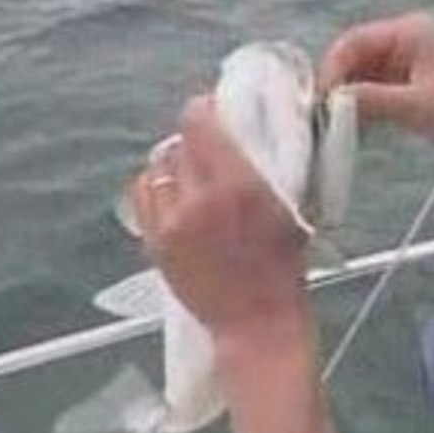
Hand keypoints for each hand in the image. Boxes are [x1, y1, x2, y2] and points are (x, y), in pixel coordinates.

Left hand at [127, 94, 311, 354]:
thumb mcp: (290, 209)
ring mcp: (170, 224)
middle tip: (212, 148)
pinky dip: (157, 189)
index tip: (216, 110)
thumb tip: (258, 130)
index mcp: (237, 186)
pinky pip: (143, 196)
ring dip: (175, 165)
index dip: (205, 108)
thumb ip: (271, 168)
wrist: (255, 324)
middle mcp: (198, 200)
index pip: (198, 121)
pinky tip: (175, 197)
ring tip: (193, 175)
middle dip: (195, 140)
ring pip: (158, 168)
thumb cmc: (283, 270)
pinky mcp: (155, 244)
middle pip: (178, 143)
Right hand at [318, 12, 433, 162]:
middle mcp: (408, 41)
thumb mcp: (420, 108)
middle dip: (337, 87)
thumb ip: (373, 101)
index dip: (331, 71)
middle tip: (321, 120)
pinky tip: (354, 132)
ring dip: (348, 101)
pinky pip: (376, 93)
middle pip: (354, 58)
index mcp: (411, 33)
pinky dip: (363, 109)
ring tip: (335, 130)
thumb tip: (331, 102)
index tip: (319, 104)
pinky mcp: (414, 88)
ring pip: (363, 78)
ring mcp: (411, 64)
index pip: (353, 43)